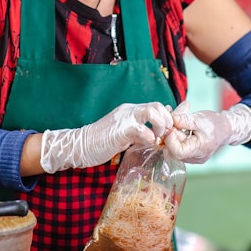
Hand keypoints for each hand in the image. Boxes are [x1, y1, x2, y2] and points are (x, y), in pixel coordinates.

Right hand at [39, 102, 172, 173]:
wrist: (81, 145)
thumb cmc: (102, 142)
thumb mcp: (125, 134)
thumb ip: (140, 130)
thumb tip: (157, 131)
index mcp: (131, 110)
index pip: (156, 106)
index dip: (167, 117)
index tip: (169, 131)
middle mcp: (129, 110)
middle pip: (158, 105)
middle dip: (167, 120)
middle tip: (165, 135)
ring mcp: (125, 118)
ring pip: (152, 111)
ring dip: (160, 125)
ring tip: (157, 137)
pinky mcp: (121, 129)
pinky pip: (142, 129)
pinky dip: (149, 136)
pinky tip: (147, 143)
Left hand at [163, 101, 250, 163]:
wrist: (226, 128)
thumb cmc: (215, 124)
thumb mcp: (199, 118)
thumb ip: (182, 120)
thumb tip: (167, 121)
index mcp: (199, 150)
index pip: (177, 152)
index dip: (170, 140)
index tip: (171, 127)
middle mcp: (194, 158)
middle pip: (173, 149)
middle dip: (170, 132)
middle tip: (173, 118)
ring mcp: (191, 157)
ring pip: (173, 147)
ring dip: (172, 132)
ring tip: (177, 118)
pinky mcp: (189, 153)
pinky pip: (177, 146)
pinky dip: (175, 134)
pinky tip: (178, 124)